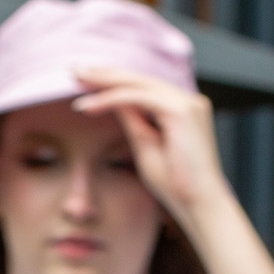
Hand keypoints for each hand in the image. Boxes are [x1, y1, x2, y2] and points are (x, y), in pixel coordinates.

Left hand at [73, 65, 234, 232]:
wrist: (200, 204)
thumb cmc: (177, 185)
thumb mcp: (146, 146)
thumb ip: (133, 122)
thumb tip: (114, 101)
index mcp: (180, 108)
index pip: (141, 87)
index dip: (112, 82)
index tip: (84, 81)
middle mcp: (186, 100)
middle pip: (138, 79)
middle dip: (104, 74)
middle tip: (73, 68)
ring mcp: (187, 102)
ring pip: (136, 83)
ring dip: (103, 81)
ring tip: (76, 78)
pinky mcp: (182, 109)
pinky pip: (137, 97)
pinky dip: (110, 100)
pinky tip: (86, 106)